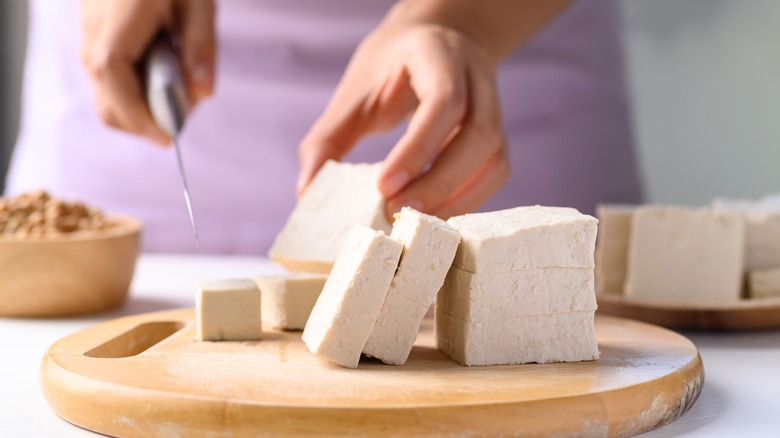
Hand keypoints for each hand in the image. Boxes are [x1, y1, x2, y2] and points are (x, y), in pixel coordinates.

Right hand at [80, 0, 215, 145]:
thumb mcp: (199, 2)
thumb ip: (201, 47)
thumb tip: (203, 94)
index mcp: (116, 30)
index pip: (118, 93)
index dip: (143, 122)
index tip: (172, 138)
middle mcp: (93, 39)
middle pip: (108, 106)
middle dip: (146, 121)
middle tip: (186, 107)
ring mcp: (88, 38)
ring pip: (107, 95)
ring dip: (143, 104)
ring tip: (179, 78)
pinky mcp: (94, 36)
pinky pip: (109, 77)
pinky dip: (136, 86)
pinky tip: (164, 63)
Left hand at [297, 23, 509, 219]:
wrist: (430, 44)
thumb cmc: (388, 70)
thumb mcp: (353, 93)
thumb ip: (327, 140)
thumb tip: (307, 193)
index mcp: (439, 55)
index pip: (444, 102)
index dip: (418, 149)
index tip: (384, 186)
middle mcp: (476, 78)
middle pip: (479, 134)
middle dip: (439, 182)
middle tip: (397, 212)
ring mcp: (494, 106)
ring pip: (495, 158)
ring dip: (458, 197)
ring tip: (415, 221)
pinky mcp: (497, 134)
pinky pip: (496, 172)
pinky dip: (469, 199)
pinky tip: (437, 213)